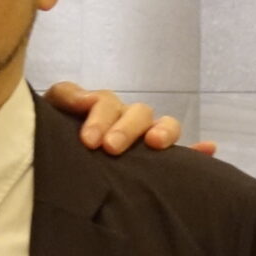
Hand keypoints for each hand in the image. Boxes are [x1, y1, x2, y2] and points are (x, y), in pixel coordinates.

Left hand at [42, 82, 212, 156]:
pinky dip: (196, 150)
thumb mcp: (50, 109)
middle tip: (110, 148)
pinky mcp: (157, 157)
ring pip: (163, 124)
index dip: (100, 116)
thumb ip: (67, 97)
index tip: (89, 141)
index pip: (105, 101)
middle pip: (138, 112)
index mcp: (99, 107)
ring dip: (164, 131)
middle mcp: (124, 118)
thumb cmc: (50, 132)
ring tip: (157, 143)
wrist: (47, 158)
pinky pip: (183, 151)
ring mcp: (143, 136)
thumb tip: (89, 99)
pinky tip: (209, 148)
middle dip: (126, 128)